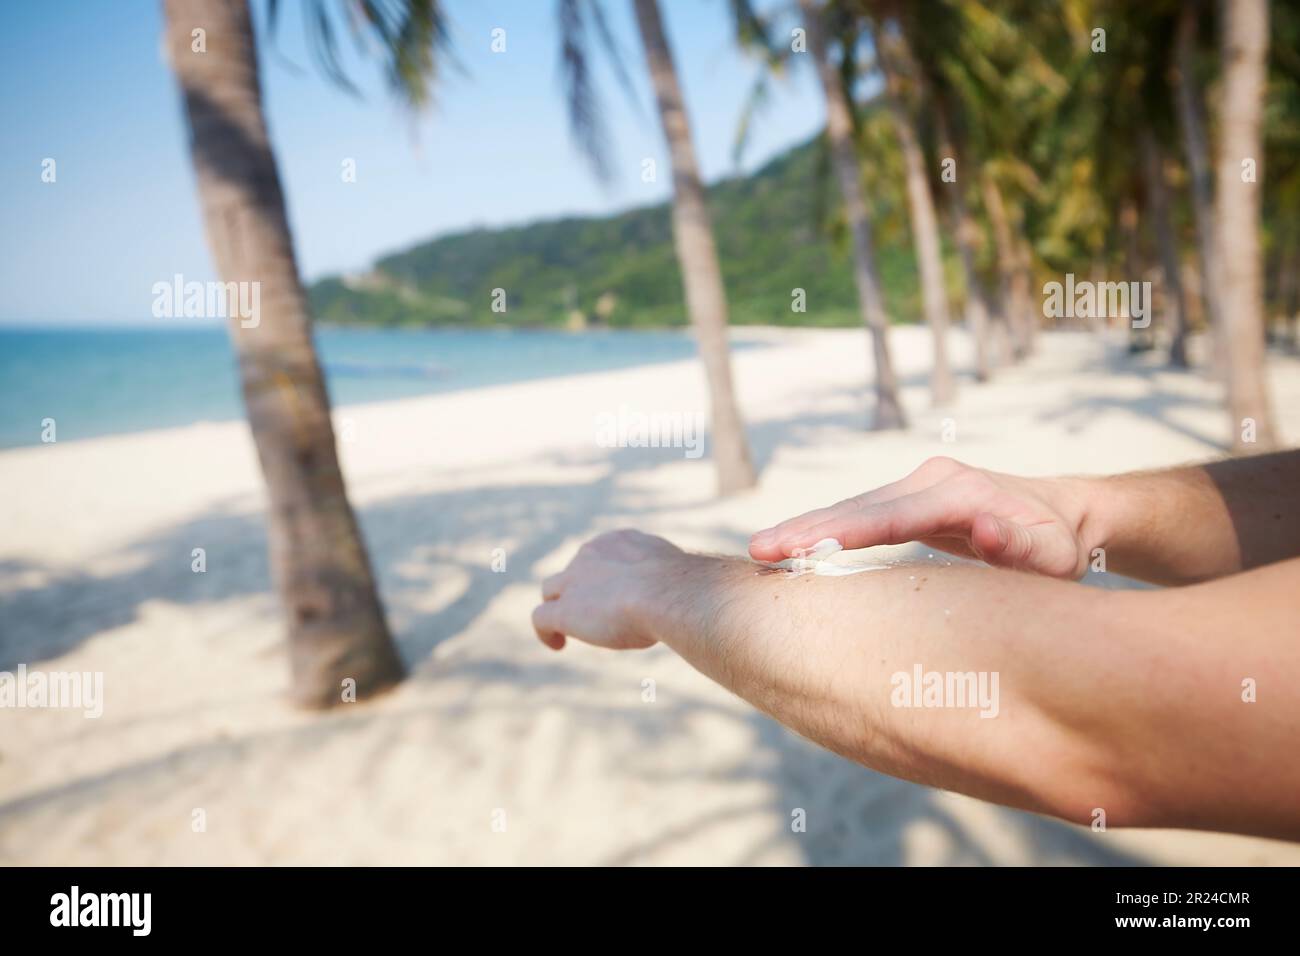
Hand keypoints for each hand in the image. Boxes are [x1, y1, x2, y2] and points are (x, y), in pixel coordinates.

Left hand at [532, 529, 684, 650]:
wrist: (666, 593)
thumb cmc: (682, 589)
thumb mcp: (677, 577)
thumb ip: (670, 582)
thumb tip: (681, 597)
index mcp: (620, 541)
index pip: (602, 555)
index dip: (606, 576)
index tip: (617, 594)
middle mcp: (591, 554)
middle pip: (575, 571)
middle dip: (582, 589)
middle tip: (598, 614)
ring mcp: (573, 581)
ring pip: (551, 590)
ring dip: (559, 606)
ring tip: (568, 629)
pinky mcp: (564, 610)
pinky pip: (541, 618)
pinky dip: (546, 632)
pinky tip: (558, 644)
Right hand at [748, 456, 1093, 578]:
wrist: (1062, 516)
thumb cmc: (1059, 548)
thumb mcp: (1055, 558)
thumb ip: (1022, 547)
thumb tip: (985, 532)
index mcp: (961, 492)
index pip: (891, 516)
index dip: (843, 532)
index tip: (800, 547)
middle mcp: (931, 480)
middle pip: (859, 507)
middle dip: (807, 528)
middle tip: (759, 551)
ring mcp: (916, 485)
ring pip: (852, 508)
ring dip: (806, 528)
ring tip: (761, 551)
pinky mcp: (907, 498)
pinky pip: (859, 516)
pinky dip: (823, 529)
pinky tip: (790, 547)